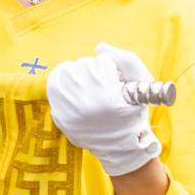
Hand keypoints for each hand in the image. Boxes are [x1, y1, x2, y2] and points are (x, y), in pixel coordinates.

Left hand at [46, 42, 160, 176]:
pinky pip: (53, 89)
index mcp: (107, 98)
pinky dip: (62, 85)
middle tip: (99, 80)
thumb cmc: (134, 112)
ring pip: (64, 73)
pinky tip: (74, 91)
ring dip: (75, 73)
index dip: (109, 67)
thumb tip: (98, 47)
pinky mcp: (60, 118)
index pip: (100, 63)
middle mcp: (85, 106)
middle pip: (81, 66)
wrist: (122, 147)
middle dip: (91, 69)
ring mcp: (70, 114)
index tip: (114, 78)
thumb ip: (125, 59)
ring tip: (86, 83)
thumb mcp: (141, 84)